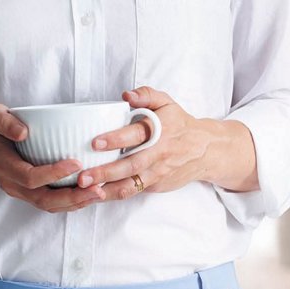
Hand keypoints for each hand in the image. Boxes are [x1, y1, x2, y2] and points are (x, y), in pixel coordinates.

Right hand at [0, 104, 107, 212]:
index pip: (30, 177)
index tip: (76, 163)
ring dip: (75, 203)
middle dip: (72, 197)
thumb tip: (24, 132)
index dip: (53, 174)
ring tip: (100, 193)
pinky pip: (50, 202)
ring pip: (49, 205)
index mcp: (3, 166)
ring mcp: (20, 191)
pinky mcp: (29, 191)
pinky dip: (71, 201)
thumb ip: (5, 122)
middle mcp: (12, 184)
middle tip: (98, 188)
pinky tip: (89, 193)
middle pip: (43, 200)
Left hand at [73, 87, 212, 199]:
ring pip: (131, 184)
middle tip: (83, 175)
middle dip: (105, 172)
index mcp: (160, 131)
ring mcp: (157, 173)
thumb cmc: (179, 124)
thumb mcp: (166, 102)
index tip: (95, 142)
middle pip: (130, 165)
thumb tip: (127, 95)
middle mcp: (159, 154)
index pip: (137, 135)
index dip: (117, 139)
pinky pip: (133, 191)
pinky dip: (114, 194)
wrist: (206, 150)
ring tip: (85, 189)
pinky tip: (96, 194)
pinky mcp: (156, 185)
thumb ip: (146, 94)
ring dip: (107, 188)